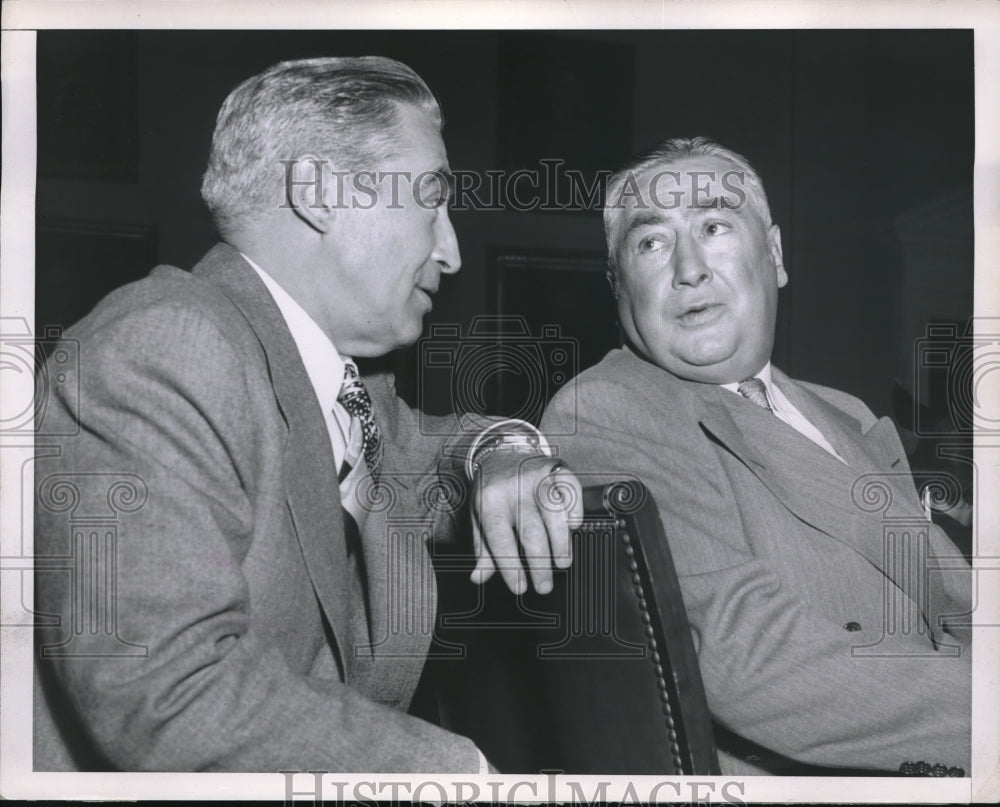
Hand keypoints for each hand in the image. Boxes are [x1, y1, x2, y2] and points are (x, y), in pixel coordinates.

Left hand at [470, 452, 582, 594]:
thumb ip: (482, 549)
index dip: (510, 567)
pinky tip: (573, 527)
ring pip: (553, 511)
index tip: (520, 587)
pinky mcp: (556, 469)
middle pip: (529, 530)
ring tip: (562, 563)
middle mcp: (513, 488)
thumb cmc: (491, 490)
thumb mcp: (478, 517)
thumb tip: (478, 577)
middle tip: (544, 585)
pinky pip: (570, 490)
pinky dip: (574, 509)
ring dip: (560, 540)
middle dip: (539, 563)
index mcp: (489, 501)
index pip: (500, 539)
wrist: (501, 452)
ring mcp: (536, 476)